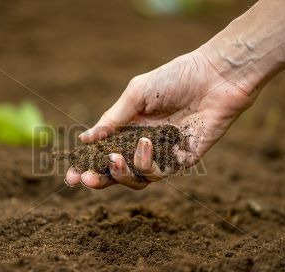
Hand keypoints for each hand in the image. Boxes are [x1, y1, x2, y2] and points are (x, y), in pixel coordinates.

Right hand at [65, 47, 256, 188]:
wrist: (214, 78)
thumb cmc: (175, 78)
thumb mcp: (136, 95)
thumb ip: (112, 119)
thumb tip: (84, 139)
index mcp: (129, 128)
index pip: (103, 152)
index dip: (87, 165)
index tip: (71, 175)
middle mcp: (143, 144)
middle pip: (116, 172)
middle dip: (99, 179)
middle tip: (85, 180)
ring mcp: (162, 154)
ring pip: (135, 179)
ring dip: (121, 172)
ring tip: (115, 157)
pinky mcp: (181, 161)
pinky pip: (158, 173)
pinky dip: (146, 162)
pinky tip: (145, 144)